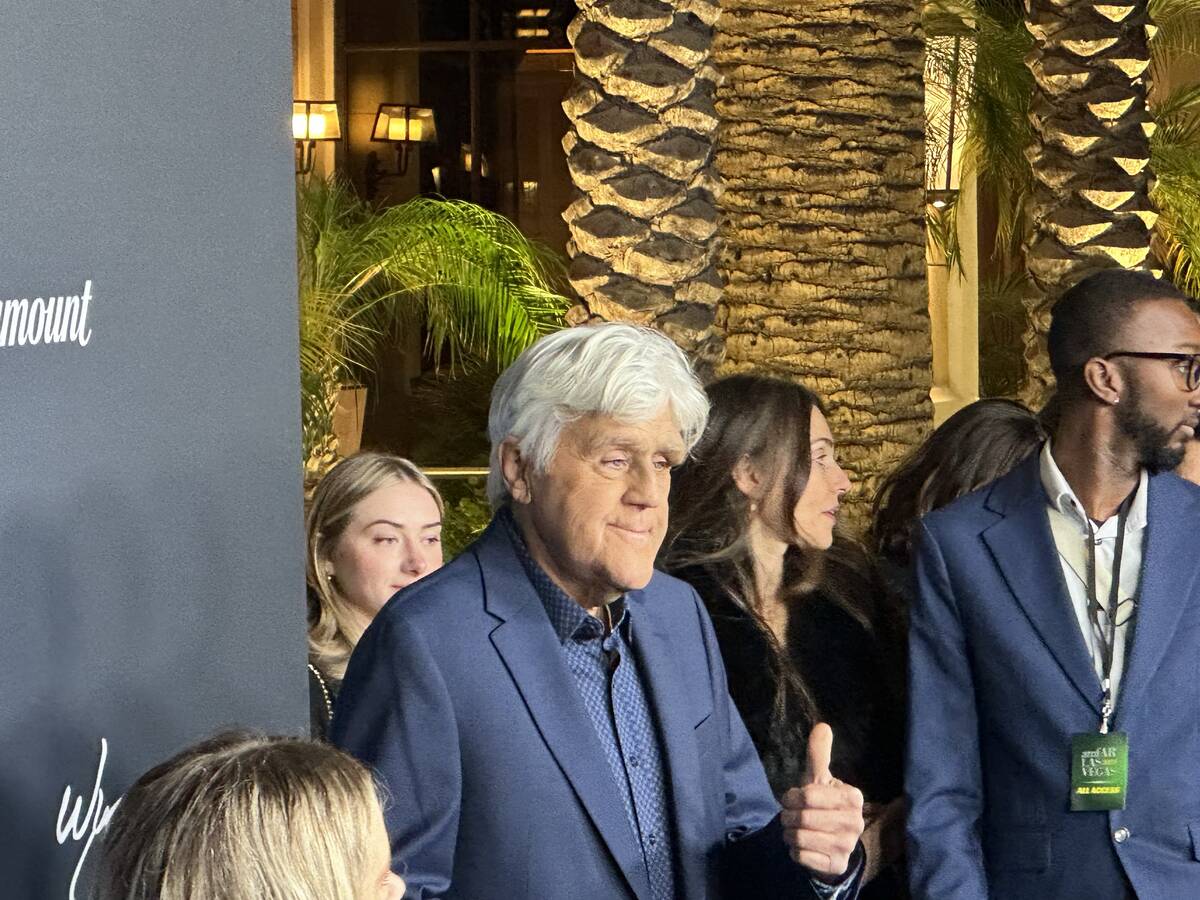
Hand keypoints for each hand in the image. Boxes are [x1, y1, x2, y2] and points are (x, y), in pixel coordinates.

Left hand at [780, 722, 864, 878]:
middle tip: (788, 816)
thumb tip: (822, 726)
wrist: (832, 843)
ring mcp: (847, 846)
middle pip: (802, 817)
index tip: (791, 798)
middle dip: (787, 816)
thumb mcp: (819, 779)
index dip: (792, 796)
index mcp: (853, 797)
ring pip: (800, 837)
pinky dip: (794, 850)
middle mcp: (855, 823)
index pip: (808, 795)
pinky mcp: (836, 865)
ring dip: (789, 833)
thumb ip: (819, 754)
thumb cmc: (822, 805)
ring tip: (793, 829)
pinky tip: (801, 845)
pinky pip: (801, 855)